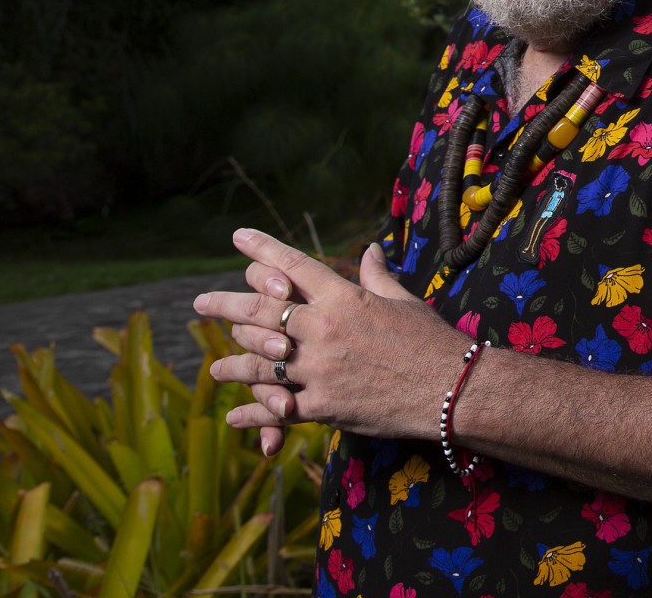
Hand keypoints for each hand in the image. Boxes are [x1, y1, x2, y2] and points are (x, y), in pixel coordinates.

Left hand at [193, 229, 467, 446]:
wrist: (450, 388)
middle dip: (225, 305)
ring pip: (258, 362)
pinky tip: (234, 415)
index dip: (262, 250)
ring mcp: (318, 370)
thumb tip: (369, 251)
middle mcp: (323, 329)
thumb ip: (377, 277)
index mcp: (344, 298)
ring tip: (215, 366)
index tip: (238, 237)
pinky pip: (276, 409)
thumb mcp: (403, 301)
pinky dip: (252, 414)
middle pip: (260, 312)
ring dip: (232, 363)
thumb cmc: (431, 341)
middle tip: (201, 302)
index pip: (293, 266)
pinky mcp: (322, 406)